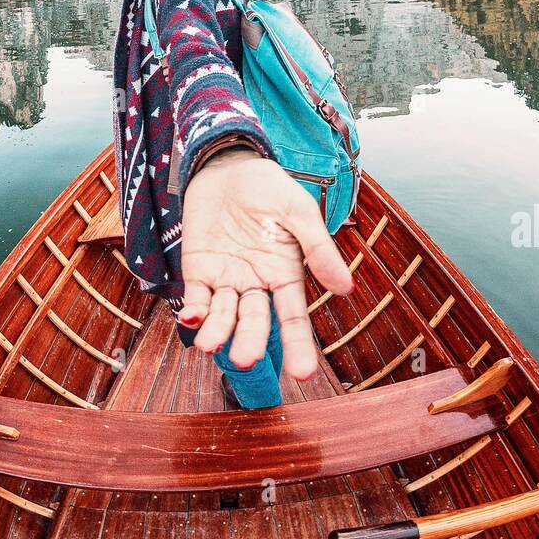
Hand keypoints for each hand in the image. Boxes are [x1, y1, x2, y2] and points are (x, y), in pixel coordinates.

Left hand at [180, 150, 353, 378]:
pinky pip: (197, 297)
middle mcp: (257, 285)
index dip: (298, 345)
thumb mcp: (299, 212)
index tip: (302, 374)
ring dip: (218, 332)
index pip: (294, 318)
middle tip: (246, 359)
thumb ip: (318, 249)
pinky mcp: (199, 270)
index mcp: (286, 275)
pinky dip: (194, 311)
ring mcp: (227, 279)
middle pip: (256, 322)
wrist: (227, 164)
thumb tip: (346, 289)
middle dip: (251, 341)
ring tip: (212, 346)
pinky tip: (192, 319)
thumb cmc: (269, 188)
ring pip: (224, 315)